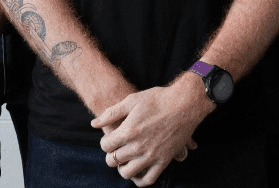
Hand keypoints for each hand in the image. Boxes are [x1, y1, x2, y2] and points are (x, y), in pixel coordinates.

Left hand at [92, 76, 208, 185]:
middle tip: (115, 150)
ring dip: (122, 168)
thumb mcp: (132, 100)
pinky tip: (137, 172)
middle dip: (111, 155)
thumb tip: (93, 124)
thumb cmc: (158, 99)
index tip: (109, 138)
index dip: (104, 142)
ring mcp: (152, 156)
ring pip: (127, 173)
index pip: (106, 145)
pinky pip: (148, 180)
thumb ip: (111, 113)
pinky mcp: (164, 161)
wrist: (185, 103)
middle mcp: (138, 146)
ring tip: (124, 160)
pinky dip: (139, 180)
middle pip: (113, 160)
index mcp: (129, 131)